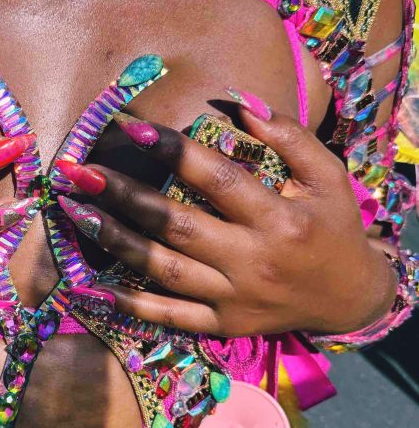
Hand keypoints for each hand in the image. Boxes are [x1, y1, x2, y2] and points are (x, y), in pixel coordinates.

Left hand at [57, 96, 396, 336]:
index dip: (174, 152)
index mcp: (279, 219)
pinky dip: (128, 305)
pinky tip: (88, 287)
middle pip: (177, 225)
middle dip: (124, 196)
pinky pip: (169, 317)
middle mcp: (253, 261)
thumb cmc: (334, 227)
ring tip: (75, 212)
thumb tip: (237, 101)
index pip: (218, 180)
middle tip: (78, 171)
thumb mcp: (328, 176)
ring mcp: (234, 298)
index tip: (132, 129)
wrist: (351, 298)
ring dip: (116, 240)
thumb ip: (289, 136)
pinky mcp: (222, 326)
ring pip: (164, 270)